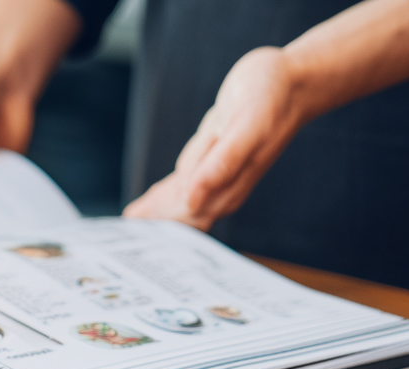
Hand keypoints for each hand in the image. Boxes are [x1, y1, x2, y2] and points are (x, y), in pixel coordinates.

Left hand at [124, 48, 307, 230]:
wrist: (292, 80)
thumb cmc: (272, 97)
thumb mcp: (248, 125)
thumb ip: (223, 162)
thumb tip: (194, 199)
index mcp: (228, 184)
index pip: (186, 219)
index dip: (160, 234)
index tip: (132, 248)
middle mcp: (221, 185)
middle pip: (178, 216)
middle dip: (152, 231)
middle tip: (116, 245)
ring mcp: (215, 172)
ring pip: (176, 203)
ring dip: (153, 217)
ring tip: (126, 230)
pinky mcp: (210, 158)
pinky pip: (180, 185)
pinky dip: (160, 197)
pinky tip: (143, 208)